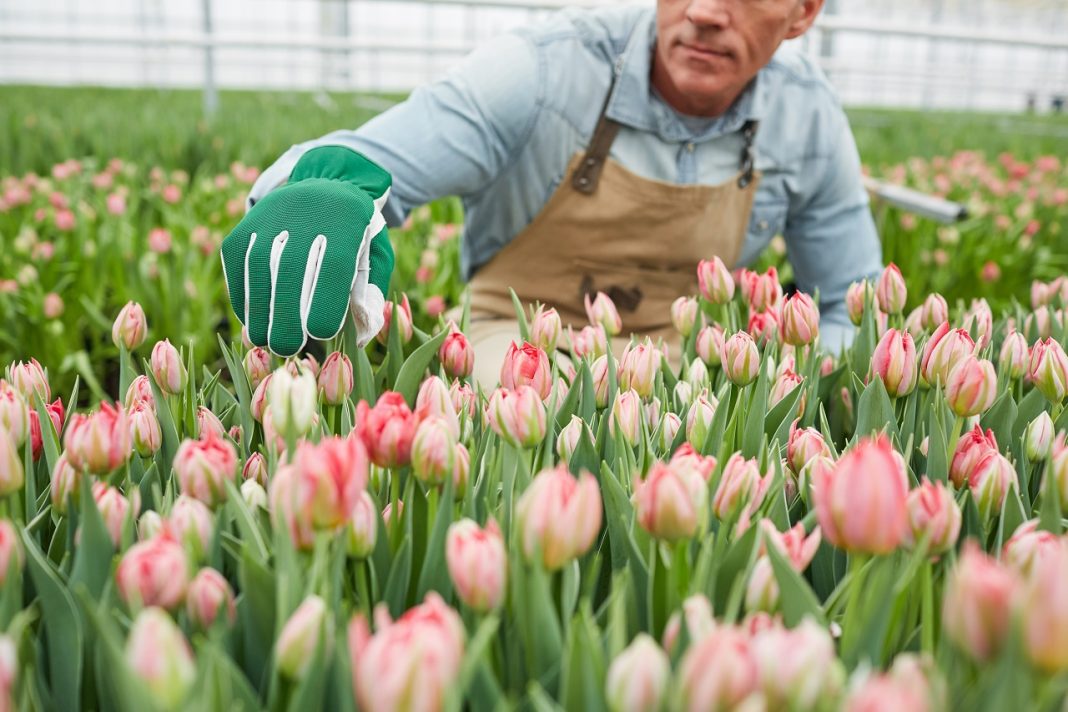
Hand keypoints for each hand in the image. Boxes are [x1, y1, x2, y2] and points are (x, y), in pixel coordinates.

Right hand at [221, 147, 393, 356]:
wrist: (328, 184)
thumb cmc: (356, 236)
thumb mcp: (376, 257)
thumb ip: (370, 294)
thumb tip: (359, 338)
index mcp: (348, 219)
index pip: (334, 266)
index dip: (325, 302)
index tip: (320, 332)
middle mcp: (306, 211)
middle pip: (290, 268)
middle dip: (285, 314)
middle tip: (286, 347)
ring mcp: (270, 215)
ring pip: (258, 267)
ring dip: (257, 310)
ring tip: (264, 340)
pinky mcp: (245, 224)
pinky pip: (237, 263)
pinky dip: (241, 294)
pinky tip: (250, 319)